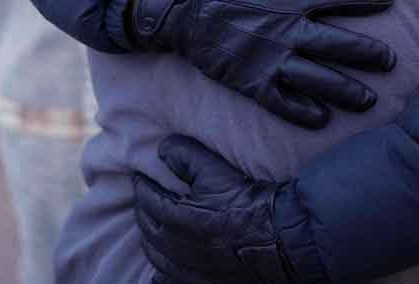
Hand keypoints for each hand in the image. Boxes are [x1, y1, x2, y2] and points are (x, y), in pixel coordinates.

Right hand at [130, 0, 394, 127]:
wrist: (176, 6)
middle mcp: (285, 31)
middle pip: (336, 45)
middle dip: (368, 53)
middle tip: (391, 61)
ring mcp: (269, 60)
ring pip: (317, 79)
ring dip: (346, 90)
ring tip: (370, 100)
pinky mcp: (250, 82)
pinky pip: (281, 102)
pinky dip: (303, 113)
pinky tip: (323, 119)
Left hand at [136, 135, 303, 283]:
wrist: (278, 236)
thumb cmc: (246, 201)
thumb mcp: (215, 169)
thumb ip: (185, 155)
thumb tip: (162, 148)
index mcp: (172, 218)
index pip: (147, 199)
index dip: (143, 185)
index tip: (140, 176)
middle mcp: (173, 247)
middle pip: (147, 228)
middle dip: (144, 210)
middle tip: (145, 198)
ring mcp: (186, 269)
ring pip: (155, 256)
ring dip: (150, 239)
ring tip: (153, 227)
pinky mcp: (201, 282)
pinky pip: (168, 280)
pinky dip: (161, 273)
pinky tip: (162, 268)